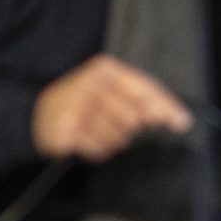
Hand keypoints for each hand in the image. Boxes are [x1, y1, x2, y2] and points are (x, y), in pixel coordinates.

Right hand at [33, 55, 192, 162]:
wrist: (36, 117)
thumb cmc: (82, 107)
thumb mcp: (111, 94)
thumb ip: (142, 102)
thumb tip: (175, 118)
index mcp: (106, 69)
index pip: (145, 88)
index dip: (167, 106)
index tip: (183, 122)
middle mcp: (92, 83)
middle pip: (134, 118)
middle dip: (129, 129)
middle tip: (111, 126)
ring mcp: (78, 105)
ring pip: (118, 136)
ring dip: (110, 141)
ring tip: (94, 132)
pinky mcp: (67, 128)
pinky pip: (98, 148)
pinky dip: (96, 150)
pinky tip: (85, 140)